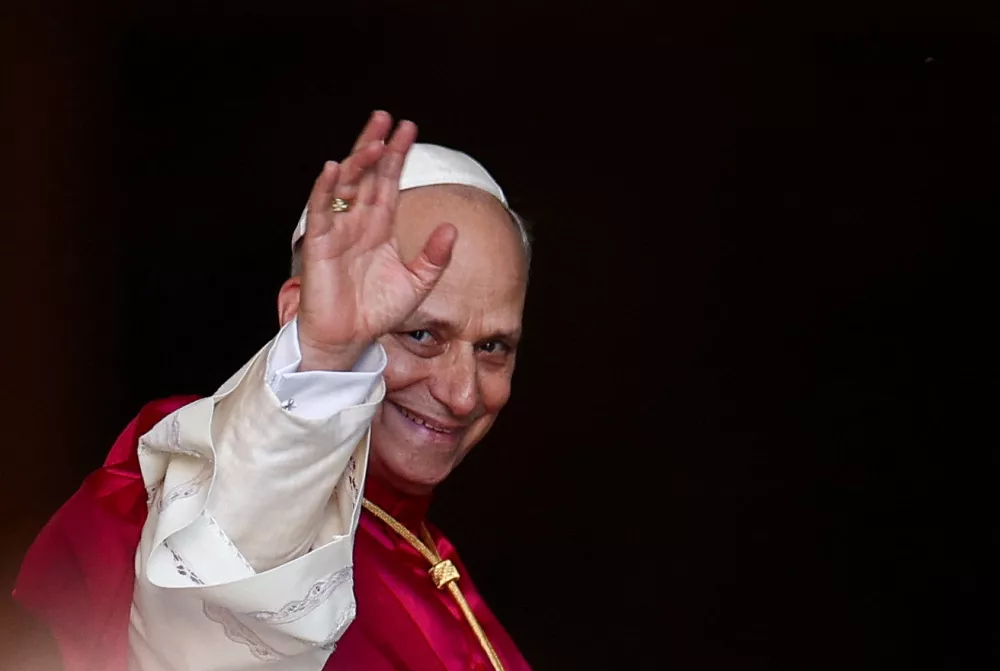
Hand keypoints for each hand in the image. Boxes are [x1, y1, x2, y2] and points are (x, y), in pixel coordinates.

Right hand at [296, 111, 457, 371]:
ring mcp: (337, 229)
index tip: (408, 128)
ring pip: (346, 185)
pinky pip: (320, 211)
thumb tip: (452, 228)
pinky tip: (334, 168)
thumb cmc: (378, 311)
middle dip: (377, 146)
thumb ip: (435, 257)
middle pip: (367, 174)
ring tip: (373, 140)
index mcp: (380, 226)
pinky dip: (325, 189)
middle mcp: (358, 221)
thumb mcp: (417, 282)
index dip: (398, 156)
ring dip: (357, 161)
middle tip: (386, 117)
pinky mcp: (318, 243)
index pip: (389, 182)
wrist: (350, 338)